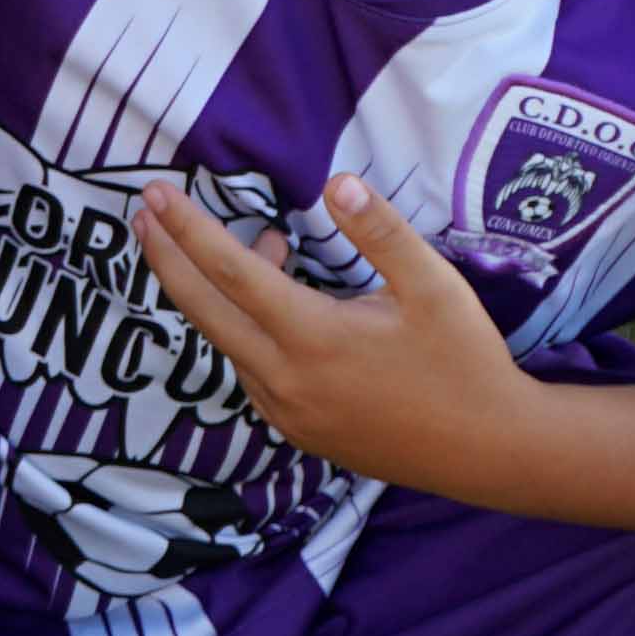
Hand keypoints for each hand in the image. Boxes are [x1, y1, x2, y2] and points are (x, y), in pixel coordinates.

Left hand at [129, 171, 531, 501]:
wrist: (492, 453)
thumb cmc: (465, 362)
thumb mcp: (434, 286)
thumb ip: (381, 232)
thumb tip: (336, 182)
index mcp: (313, 338)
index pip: (230, 273)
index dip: (188, 229)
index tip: (155, 195)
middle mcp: (286, 379)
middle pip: (204, 310)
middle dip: (167, 258)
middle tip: (143, 213)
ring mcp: (288, 411)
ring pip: (229, 341)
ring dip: (218, 293)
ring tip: (262, 245)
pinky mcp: (300, 430)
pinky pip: (252, 371)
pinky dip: (247, 329)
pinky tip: (282, 304)